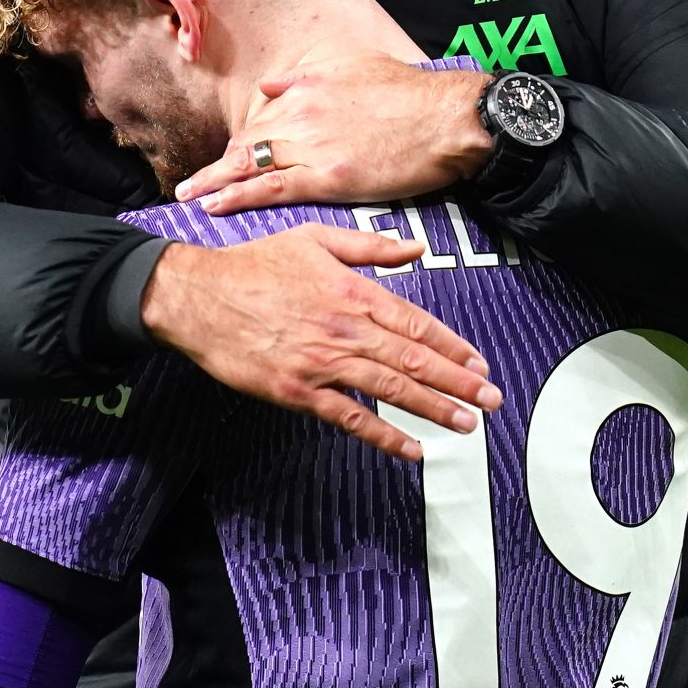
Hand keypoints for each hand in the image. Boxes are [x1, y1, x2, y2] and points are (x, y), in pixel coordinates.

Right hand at [140, 228, 501, 460]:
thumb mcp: (315, 239)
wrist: (197, 297)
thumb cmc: (254, 266)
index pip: (416, 323)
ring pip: (391, 390)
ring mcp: (322, 363)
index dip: (453, 346)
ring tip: (465, 423)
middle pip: (413, 360)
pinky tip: (411, 448)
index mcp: (352, 291)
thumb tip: (415, 249)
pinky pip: (351, 418)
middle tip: (490, 400)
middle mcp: (344, 328)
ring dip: (434, 408)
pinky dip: (384, 435)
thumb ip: (369, 247)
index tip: (479, 363)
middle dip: (458, 383)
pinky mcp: (299, 392)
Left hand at [173, 54, 492, 215]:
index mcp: (306, 88)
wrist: (449, 117)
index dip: (239, 144)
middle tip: (188, 185)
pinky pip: (272, 188)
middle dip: (216, 166)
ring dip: (214, 183)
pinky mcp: (329, 177)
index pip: (260, 120)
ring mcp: (312, 146)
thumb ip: (307, 78)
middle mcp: (301, 115)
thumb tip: (270, 85)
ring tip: (188, 198)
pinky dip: (239, 197)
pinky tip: (215, 205)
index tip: (223, 159)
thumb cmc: (412, 93)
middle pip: (246, 144)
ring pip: (250, 166)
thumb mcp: (355, 66)